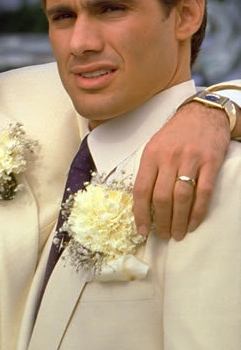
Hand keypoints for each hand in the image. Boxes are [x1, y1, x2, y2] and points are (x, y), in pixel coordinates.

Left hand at [132, 102, 229, 239]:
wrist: (203, 114)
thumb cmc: (175, 134)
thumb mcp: (154, 146)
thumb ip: (149, 170)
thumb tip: (142, 202)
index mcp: (150, 155)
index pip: (141, 189)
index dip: (140, 213)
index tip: (142, 229)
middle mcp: (168, 158)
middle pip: (161, 197)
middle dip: (161, 221)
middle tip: (163, 235)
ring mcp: (190, 160)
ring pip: (181, 197)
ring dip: (178, 220)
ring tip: (177, 234)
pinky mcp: (210, 163)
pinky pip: (204, 192)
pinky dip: (198, 211)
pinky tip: (193, 223)